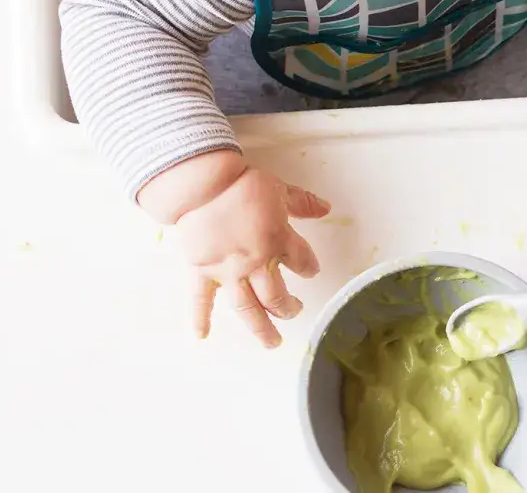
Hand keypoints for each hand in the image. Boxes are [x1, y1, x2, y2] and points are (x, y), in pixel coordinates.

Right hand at [139, 151, 330, 347]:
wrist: (202, 184)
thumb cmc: (241, 184)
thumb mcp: (280, 189)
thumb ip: (303, 203)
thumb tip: (326, 208)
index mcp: (279, 241)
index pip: (302, 262)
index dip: (309, 268)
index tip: (310, 271)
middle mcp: (256, 263)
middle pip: (277, 297)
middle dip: (288, 309)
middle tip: (294, 312)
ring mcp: (228, 271)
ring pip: (248, 309)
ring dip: (261, 329)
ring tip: (272, 343)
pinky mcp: (201, 271)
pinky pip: (200, 300)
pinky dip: (199, 319)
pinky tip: (202, 336)